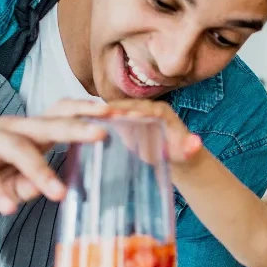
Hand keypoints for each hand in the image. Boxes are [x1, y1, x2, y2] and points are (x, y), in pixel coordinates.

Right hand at [0, 114, 106, 214]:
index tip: (119, 116)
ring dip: (39, 171)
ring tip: (58, 194)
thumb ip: (35, 184)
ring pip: (18, 148)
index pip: (63, 114)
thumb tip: (57, 190)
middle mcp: (12, 129)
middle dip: (77, 128)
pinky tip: (7, 208)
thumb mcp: (15, 179)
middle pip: (48, 123)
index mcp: (30, 131)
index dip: (89, 113)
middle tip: (103, 135)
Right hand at [48, 98, 203, 165]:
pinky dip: (90, 125)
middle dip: (102, 113)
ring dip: (91, 118)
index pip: (139, 108)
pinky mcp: (120, 124)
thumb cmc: (183, 155)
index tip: (112, 118)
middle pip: (119, 107)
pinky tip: (73, 135)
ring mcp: (129, 115)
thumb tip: (194, 145)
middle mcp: (142, 108)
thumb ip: (190, 149)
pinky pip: (103, 121)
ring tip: (73, 127)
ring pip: (108, 113)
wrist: (178, 159)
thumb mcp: (188, 154)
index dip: (125, 112)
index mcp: (159, 110)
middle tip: (84, 122)